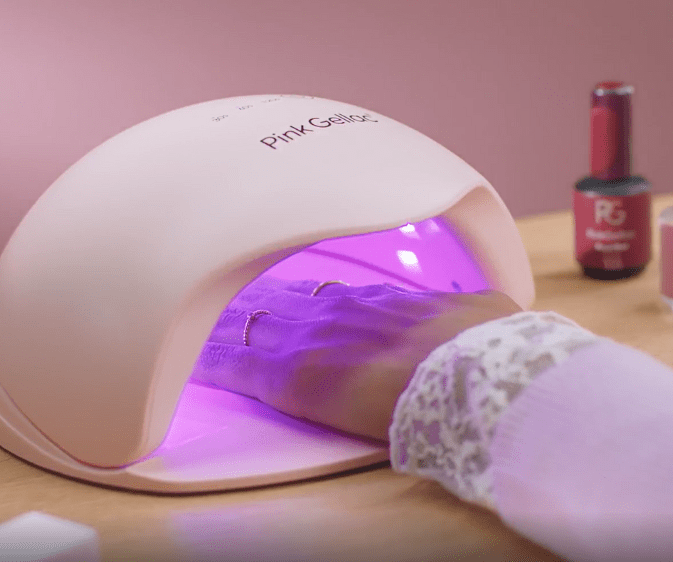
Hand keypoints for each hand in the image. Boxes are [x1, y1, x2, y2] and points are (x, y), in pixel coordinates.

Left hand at [194, 277, 520, 440]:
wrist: (473, 375)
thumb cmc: (488, 348)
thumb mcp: (486, 314)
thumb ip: (468, 310)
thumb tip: (485, 310)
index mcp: (380, 301)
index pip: (327, 296)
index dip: (304, 303)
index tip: (290, 305)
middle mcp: (338, 311)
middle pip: (280, 298)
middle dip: (253, 302)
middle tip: (225, 301)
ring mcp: (311, 338)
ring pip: (248, 322)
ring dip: (224, 324)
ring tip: (196, 323)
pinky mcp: (290, 376)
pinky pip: (234, 363)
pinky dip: (209, 361)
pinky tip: (184, 362)